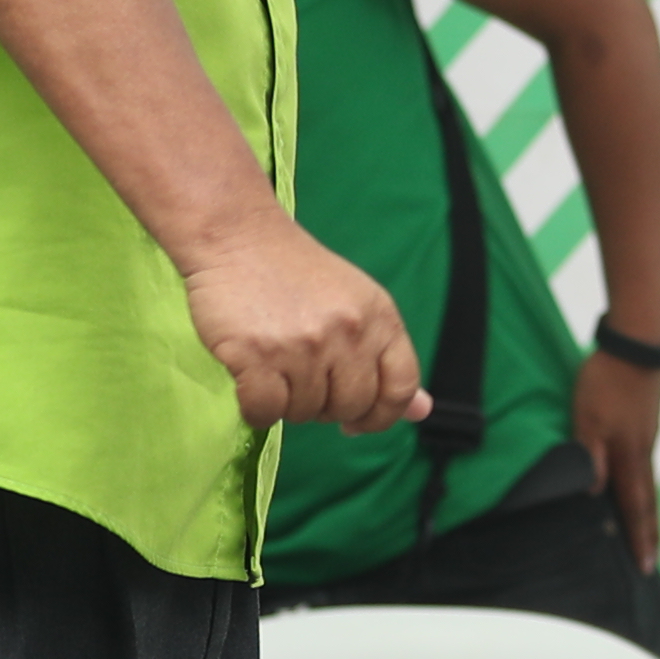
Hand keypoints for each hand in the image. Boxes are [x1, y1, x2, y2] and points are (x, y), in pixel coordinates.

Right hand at [181, 217, 426, 434]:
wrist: (238, 236)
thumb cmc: (297, 273)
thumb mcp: (357, 303)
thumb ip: (387, 357)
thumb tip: (421, 410)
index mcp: (381, 318)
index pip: (401, 388)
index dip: (382, 416)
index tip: (356, 422)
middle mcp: (349, 333)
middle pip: (351, 407)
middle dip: (327, 409)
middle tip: (303, 384)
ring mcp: (303, 345)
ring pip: (305, 412)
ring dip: (287, 404)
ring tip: (275, 370)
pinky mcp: (256, 355)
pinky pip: (264, 412)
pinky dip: (256, 410)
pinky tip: (252, 385)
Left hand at [572, 347, 659, 570]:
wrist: (637, 345)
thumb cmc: (608, 382)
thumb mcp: (588, 419)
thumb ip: (590, 456)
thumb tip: (593, 494)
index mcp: (630, 457)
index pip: (636, 507)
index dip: (639, 538)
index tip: (647, 567)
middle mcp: (643, 453)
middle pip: (649, 503)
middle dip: (651, 534)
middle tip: (654, 561)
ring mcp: (647, 438)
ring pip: (648, 485)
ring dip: (648, 514)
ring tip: (648, 534)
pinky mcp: (645, 425)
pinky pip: (644, 468)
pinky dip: (643, 489)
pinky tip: (636, 487)